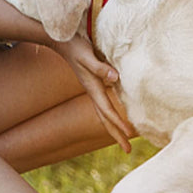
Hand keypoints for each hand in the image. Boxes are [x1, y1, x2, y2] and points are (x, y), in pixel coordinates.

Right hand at [57, 34, 135, 151]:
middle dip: (116, 135)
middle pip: (105, 119)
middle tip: (128, 151)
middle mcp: (93, 92)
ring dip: (115, 127)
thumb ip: (100, 67)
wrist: (62, 41)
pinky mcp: (94, 83)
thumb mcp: (88, 56)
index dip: (119, 122)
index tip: (130, 134)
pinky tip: (119, 114)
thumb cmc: (76, 47)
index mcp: (92, 88)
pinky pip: (105, 103)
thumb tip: (116, 78)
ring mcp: (93, 89)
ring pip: (105, 113)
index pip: (107, 110)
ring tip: (126, 138)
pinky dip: (112, 113)